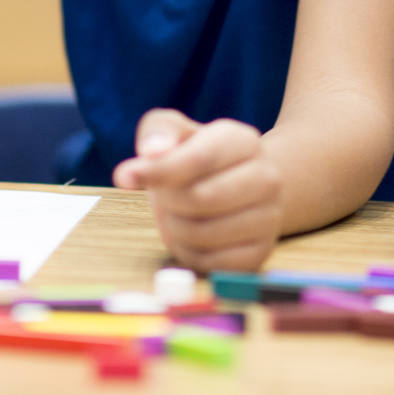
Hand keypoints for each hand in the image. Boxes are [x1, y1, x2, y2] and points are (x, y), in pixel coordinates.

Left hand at [112, 109, 281, 272]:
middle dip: (168, 200)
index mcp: (244, 141)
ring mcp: (269, 217)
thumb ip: (158, 131)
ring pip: (202, 234)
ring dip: (175, 228)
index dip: (158, 170)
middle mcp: (267, 178)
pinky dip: (190, 253)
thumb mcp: (178, 133)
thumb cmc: (199, 159)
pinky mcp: (261, 253)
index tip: (124, 177)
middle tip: (165, 196)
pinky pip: (211, 264)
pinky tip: (193, 236)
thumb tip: (150, 151)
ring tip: (180, 213)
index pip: (199, 158)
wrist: (242, 188)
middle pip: (198, 198)